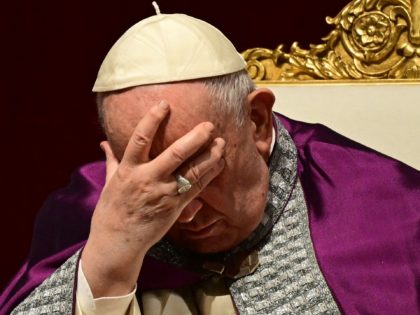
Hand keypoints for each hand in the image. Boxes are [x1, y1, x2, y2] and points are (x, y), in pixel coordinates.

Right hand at [81, 101, 224, 296]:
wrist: (117, 242)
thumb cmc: (111, 210)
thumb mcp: (109, 182)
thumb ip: (112, 159)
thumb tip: (104, 142)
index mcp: (129, 170)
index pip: (140, 139)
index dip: (152, 119)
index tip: (164, 104)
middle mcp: (147, 180)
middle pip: (175, 154)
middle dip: (195, 138)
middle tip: (209, 124)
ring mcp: (163, 194)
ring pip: (191, 171)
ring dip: (209, 156)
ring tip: (221, 142)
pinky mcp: (175, 208)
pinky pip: (196, 188)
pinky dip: (209, 174)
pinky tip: (219, 163)